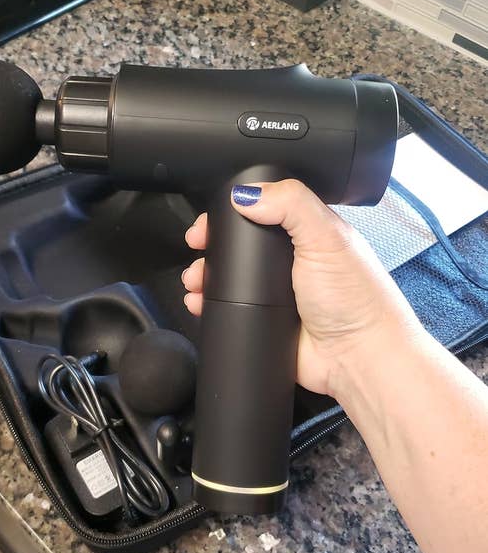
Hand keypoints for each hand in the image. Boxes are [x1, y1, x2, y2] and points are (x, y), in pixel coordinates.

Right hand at [182, 180, 423, 402]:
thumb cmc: (355, 298)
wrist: (357, 359)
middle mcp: (291, 260)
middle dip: (212, 245)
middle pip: (240, 243)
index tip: (210, 219)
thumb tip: (245, 194)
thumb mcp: (326, 237)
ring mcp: (276, 292)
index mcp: (308, 232)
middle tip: (196, 246)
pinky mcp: (265, 321)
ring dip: (205, 275)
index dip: (234, 209)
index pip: (264, 209)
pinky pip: (229, 308)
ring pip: (229, 276)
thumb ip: (291, 204)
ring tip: (194, 280)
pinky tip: (199, 303)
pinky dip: (208, 305)